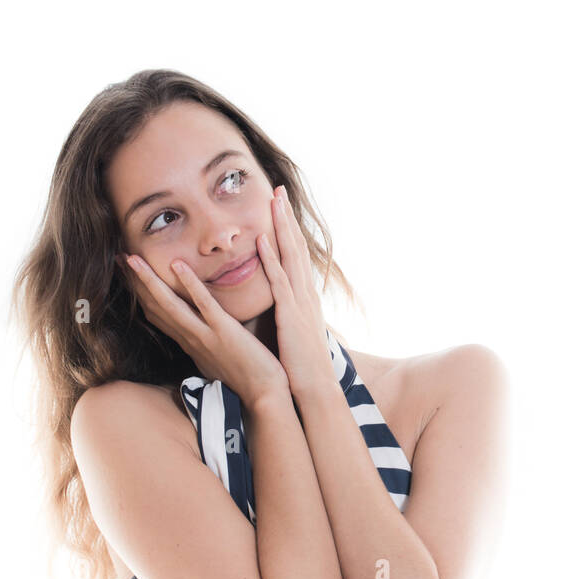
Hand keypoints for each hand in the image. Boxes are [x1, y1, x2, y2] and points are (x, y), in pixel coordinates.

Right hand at [119, 253, 288, 406]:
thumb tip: (199, 338)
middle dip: (135, 283)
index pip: (156, 315)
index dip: (139, 295)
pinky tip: (177, 264)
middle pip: (155, 307)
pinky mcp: (224, 332)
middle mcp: (190, 339)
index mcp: (189, 343)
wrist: (264, 398)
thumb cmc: (246, 381)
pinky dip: (190, 284)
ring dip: (149, 280)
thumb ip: (205, 345)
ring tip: (131, 258)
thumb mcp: (217, 362)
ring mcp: (205, 336)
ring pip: (170, 304)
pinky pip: (204, 304)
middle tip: (117, 258)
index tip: (125, 275)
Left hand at [257, 185, 336, 398]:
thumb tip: (284, 306)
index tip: (280, 207)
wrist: (315, 389)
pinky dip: (271, 258)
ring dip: (281, 226)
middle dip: (287, 217)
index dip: (289, 229)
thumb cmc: (303, 366)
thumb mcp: (297, 332)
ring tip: (273, 201)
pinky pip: (279, 281)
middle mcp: (306, 293)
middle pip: (297, 246)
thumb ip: (291, 314)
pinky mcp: (290, 315)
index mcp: (305, 297)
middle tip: (278, 189)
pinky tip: (262, 239)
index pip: (297, 256)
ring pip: (290, 256)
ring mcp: (300, 302)